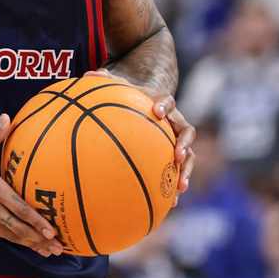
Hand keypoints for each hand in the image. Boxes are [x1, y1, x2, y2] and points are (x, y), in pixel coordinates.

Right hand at [0, 114, 63, 256]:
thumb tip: (8, 117)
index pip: (19, 208)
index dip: (37, 221)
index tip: (53, 230)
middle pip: (19, 228)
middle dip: (40, 239)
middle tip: (58, 248)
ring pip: (10, 236)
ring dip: (30, 244)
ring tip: (47, 252)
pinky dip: (14, 241)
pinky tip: (25, 244)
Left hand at [89, 69, 195, 206]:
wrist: (150, 107)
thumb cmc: (132, 97)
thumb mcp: (120, 87)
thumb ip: (107, 80)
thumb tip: (89, 72)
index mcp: (163, 104)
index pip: (167, 101)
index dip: (164, 106)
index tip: (157, 112)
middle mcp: (175, 122)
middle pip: (187, 131)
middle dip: (184, 144)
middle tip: (178, 155)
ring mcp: (178, 140)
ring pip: (189, 155)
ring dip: (187, 170)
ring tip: (181, 187)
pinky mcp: (174, 157)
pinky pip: (179, 172)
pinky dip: (175, 186)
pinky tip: (170, 204)